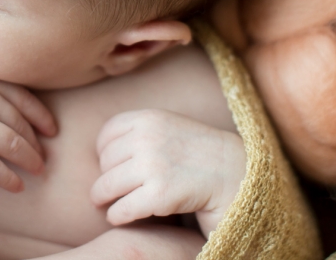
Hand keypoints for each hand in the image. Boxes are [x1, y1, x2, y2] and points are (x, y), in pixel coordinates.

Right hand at [0, 68, 56, 192]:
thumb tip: (26, 110)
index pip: (26, 100)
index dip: (42, 118)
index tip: (52, 131)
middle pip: (21, 125)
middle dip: (36, 144)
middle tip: (44, 158)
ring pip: (11, 145)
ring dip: (29, 160)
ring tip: (37, 170)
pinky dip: (8, 178)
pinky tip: (17, 186)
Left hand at [90, 109, 245, 236]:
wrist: (237, 174)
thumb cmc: (199, 153)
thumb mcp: (169, 127)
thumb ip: (140, 130)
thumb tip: (99, 150)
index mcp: (149, 118)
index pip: (106, 136)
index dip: (103, 153)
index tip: (111, 166)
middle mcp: (148, 138)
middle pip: (104, 163)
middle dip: (106, 178)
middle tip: (112, 190)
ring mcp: (153, 166)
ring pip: (105, 187)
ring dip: (105, 200)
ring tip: (110, 204)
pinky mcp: (159, 195)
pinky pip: (120, 209)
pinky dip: (117, 216)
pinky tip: (122, 217)